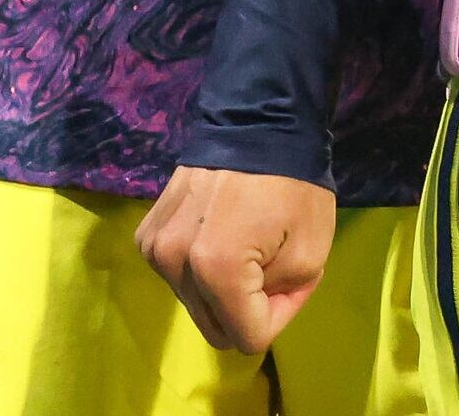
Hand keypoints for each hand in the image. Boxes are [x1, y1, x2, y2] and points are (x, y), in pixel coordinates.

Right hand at [135, 167, 335, 354]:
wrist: (256, 122)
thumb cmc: (293, 185)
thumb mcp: (312, 253)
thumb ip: (282, 299)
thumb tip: (251, 311)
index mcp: (215, 269)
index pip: (247, 336)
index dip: (276, 315)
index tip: (288, 278)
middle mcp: (173, 263)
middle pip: (215, 327)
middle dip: (247, 308)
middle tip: (269, 265)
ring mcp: (154, 248)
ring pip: (196, 304)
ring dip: (223, 290)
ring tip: (245, 245)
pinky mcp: (146, 235)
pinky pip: (177, 278)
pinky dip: (200, 270)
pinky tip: (218, 235)